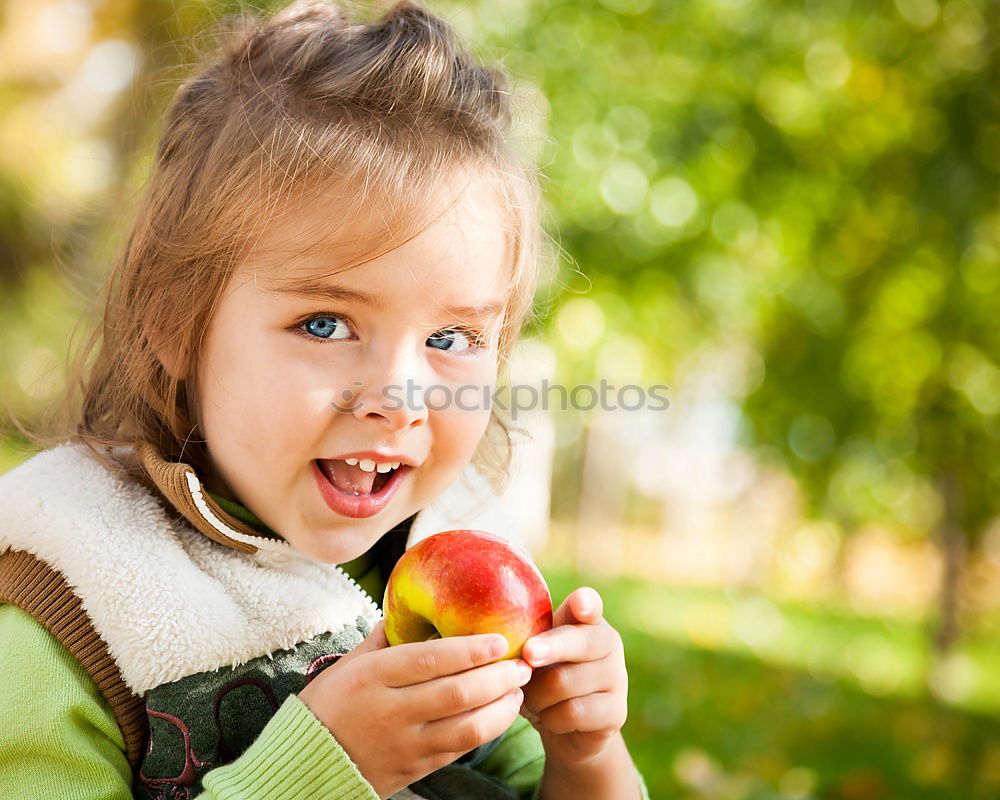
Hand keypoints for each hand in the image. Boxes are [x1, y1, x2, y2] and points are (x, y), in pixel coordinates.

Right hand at [297, 621, 532, 798]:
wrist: (305, 765)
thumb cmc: (329, 705)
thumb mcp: (348, 664)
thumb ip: (383, 638)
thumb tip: (409, 608)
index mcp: (373, 676)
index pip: (431, 660)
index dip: (471, 650)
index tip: (500, 640)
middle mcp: (391, 710)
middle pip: (458, 693)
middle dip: (498, 678)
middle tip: (522, 664)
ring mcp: (405, 744)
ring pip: (467, 727)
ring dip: (501, 707)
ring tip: (518, 690)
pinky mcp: (415, 769)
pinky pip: (460, 749)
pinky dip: (487, 730)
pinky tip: (500, 713)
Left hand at [519, 587, 628, 765]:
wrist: (565, 726)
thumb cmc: (543, 677)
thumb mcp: (534, 653)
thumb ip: (527, 637)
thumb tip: (504, 638)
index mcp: (589, 621)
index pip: (590, 605)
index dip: (585, 603)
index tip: (580, 605)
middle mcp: (610, 645)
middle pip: (580, 642)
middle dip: (550, 649)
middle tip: (528, 654)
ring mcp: (618, 678)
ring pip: (566, 682)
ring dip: (537, 695)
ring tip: (531, 698)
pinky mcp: (616, 712)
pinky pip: (573, 713)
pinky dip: (551, 718)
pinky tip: (549, 717)